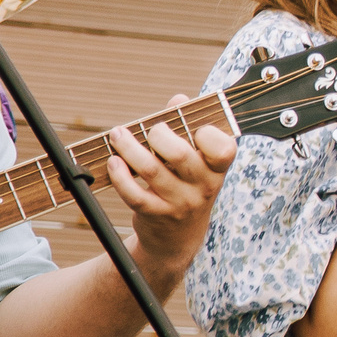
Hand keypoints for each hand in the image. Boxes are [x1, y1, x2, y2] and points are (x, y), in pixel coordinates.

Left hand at [110, 95, 237, 272]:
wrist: (178, 238)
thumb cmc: (186, 186)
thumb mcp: (197, 163)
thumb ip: (188, 128)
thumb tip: (179, 99)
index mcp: (218, 169)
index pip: (223, 148)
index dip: (206, 133)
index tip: (191, 128)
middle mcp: (203, 187)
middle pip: (180, 155)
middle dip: (158, 134)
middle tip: (149, 130)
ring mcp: (179, 203)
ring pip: (151, 170)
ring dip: (129, 148)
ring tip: (118, 135)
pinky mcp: (156, 215)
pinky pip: (134, 194)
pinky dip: (120, 175)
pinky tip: (114, 162)